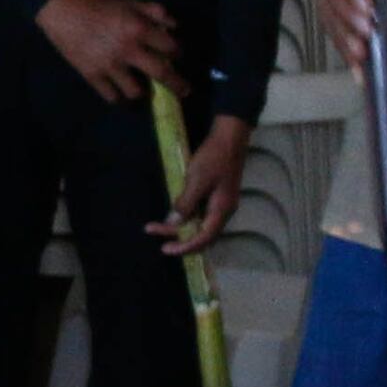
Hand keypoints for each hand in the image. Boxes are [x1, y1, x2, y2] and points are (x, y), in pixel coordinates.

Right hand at [31, 0, 180, 103]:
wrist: (62, 11)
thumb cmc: (98, 5)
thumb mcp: (129, 2)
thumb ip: (154, 11)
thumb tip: (174, 27)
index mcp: (139, 29)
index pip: (171, 48)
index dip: (178, 53)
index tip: (176, 56)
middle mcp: (128, 50)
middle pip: (161, 74)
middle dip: (177, 85)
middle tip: (184, 92)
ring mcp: (109, 66)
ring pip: (135, 91)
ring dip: (142, 92)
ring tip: (142, 90)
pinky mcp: (92, 75)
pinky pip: (111, 95)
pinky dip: (118, 97)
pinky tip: (120, 94)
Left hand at [156, 111, 249, 255]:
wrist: (229, 138)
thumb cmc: (214, 157)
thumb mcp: (197, 180)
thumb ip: (186, 203)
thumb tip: (174, 222)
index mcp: (222, 210)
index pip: (204, 238)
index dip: (185, 247)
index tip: (165, 249)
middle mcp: (224, 211)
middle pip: (202, 235)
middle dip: (179, 239)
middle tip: (156, 236)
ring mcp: (221, 204)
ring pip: (201, 225)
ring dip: (181, 228)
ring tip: (159, 227)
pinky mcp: (217, 196)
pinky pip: (201, 215)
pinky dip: (186, 218)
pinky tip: (174, 215)